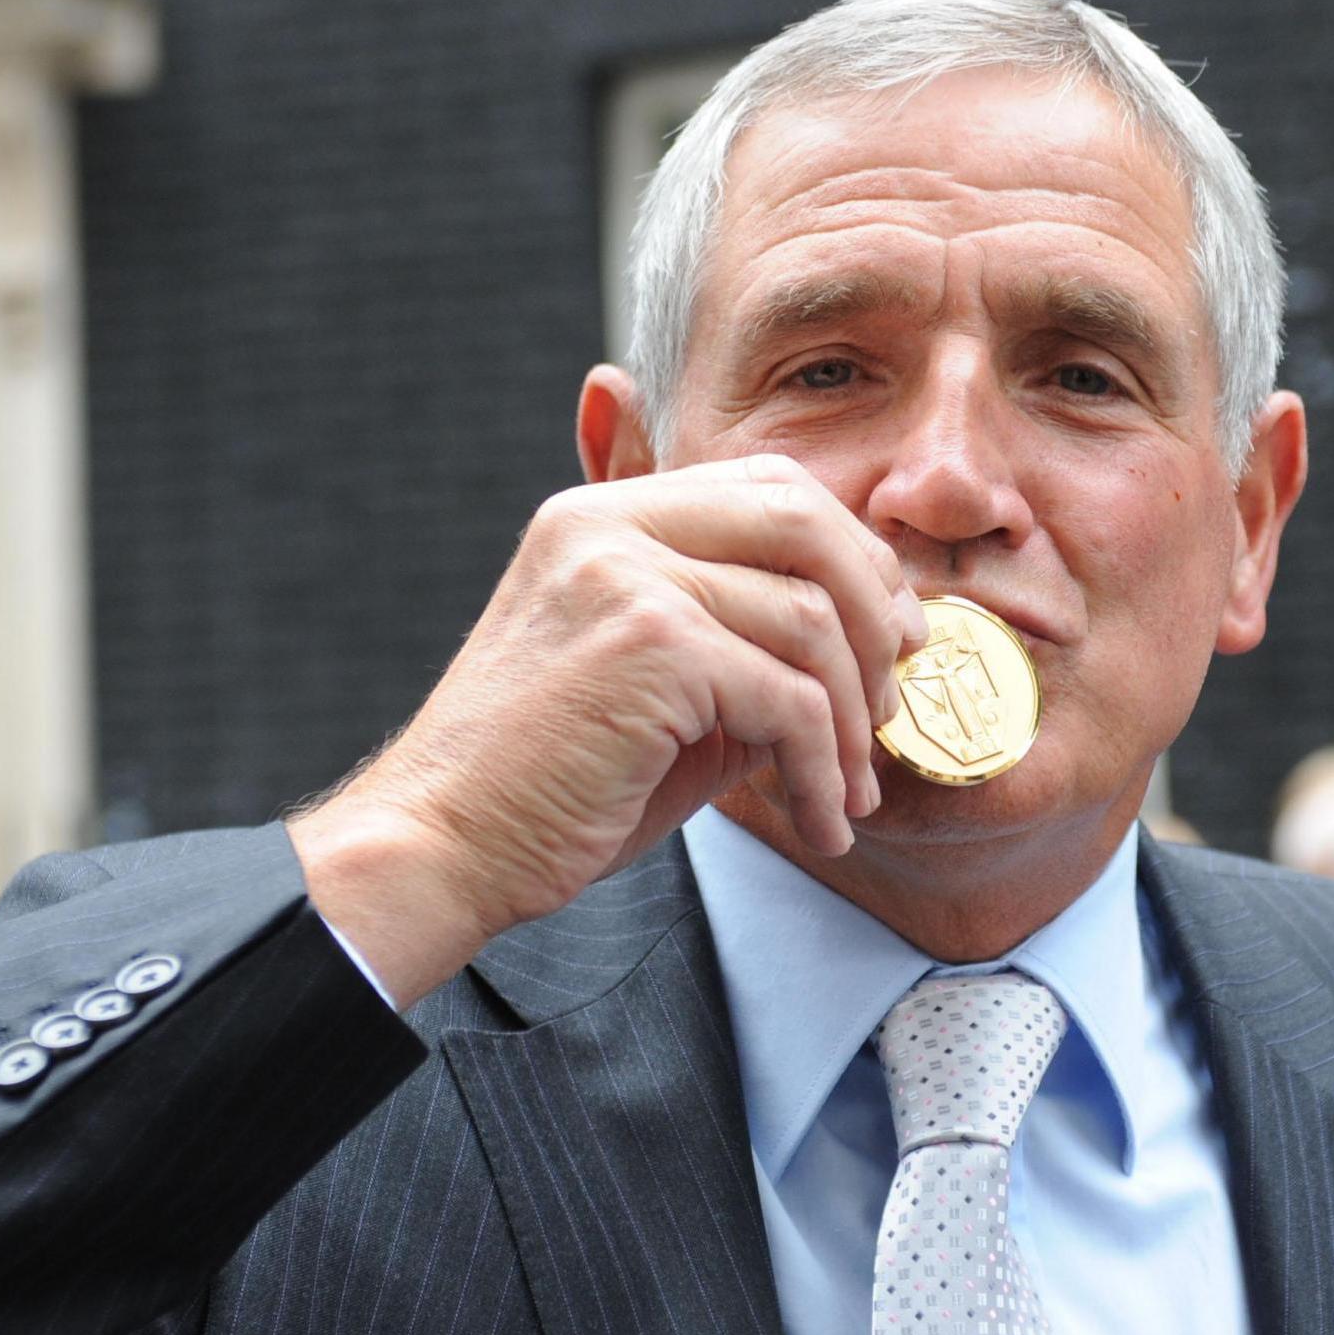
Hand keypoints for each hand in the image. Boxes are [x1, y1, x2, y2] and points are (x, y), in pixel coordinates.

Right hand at [288, 454, 928, 1005]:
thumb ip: (737, 641)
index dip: (850, 554)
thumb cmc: (546, 782)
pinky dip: (824, 770)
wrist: (441, 847)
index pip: (768, 487)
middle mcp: (610, 526)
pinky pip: (791, 700)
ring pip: (812, 618)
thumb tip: (865, 644)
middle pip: (803, 519)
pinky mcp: (652, 647)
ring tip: (851, 787)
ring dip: (854, 719)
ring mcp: (628, 576)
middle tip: (892, 697)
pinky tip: (822, 820)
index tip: (889, 630)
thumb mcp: (652, 685)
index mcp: (600, 514)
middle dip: (874, 609)